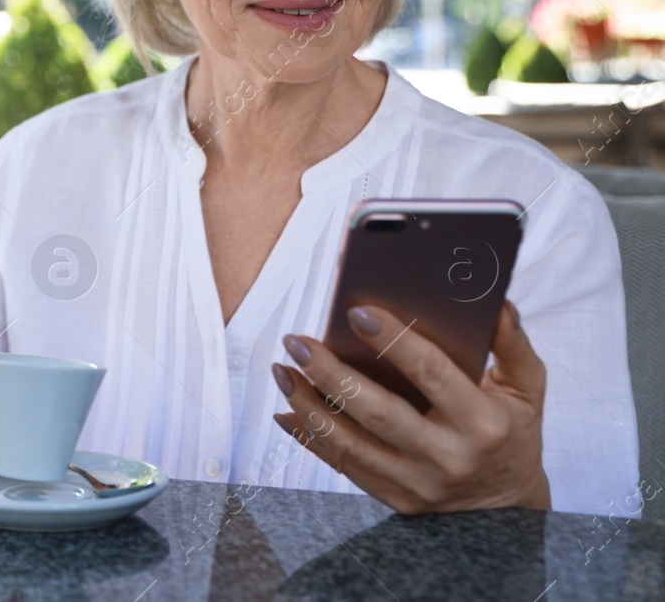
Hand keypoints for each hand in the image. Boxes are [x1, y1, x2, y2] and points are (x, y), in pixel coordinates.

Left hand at [271, 299, 550, 513]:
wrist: (506, 509)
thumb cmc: (513, 434)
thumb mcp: (527, 390)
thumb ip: (512, 344)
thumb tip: (494, 299)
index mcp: (483, 423)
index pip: (432, 374)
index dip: (393, 341)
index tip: (355, 310)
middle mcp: (448, 457)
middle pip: (379, 412)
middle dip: (331, 374)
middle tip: (297, 341)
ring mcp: (418, 484)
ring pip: (350, 444)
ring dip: (308, 405)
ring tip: (281, 369)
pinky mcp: (394, 498)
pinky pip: (343, 466)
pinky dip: (309, 437)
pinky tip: (285, 410)